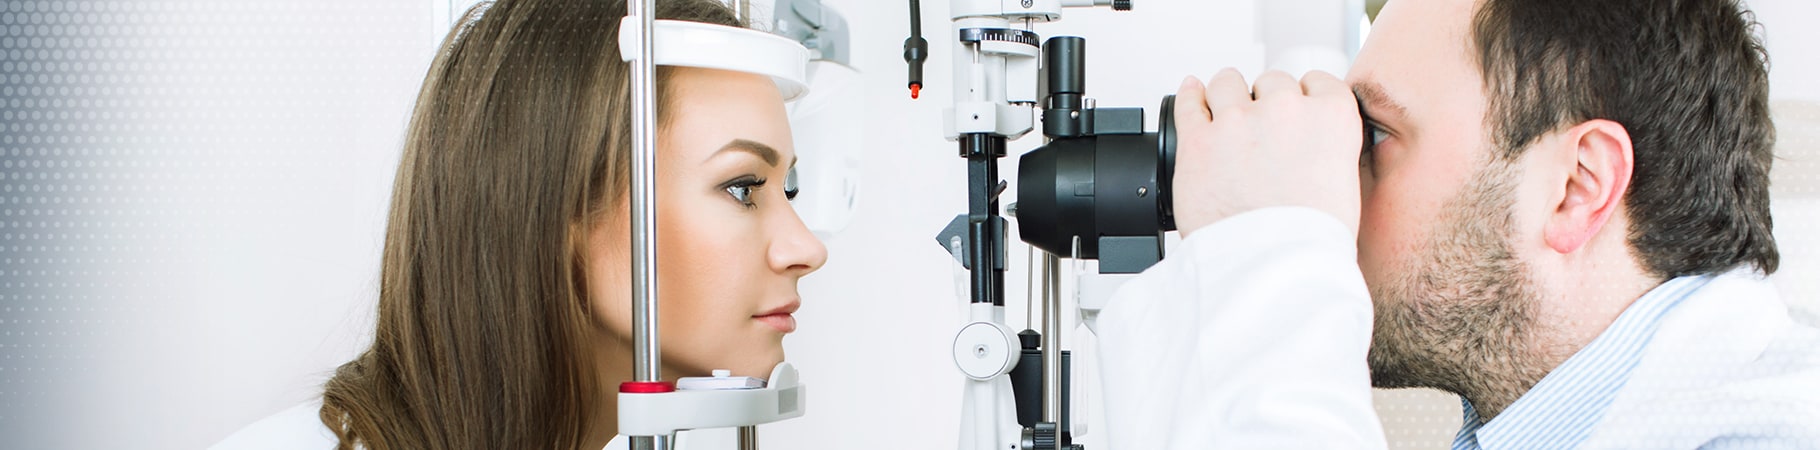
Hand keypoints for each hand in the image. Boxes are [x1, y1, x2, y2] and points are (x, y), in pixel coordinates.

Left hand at [1171, 68, 1363, 237]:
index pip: (1318, 82)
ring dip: (1227, 95)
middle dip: (1266, 101)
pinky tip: (1192, 95)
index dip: (1305, 97)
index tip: (1298, 109)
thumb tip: (1315, 151)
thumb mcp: (1345, 188)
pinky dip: (1190, 97)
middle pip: (1273, 81)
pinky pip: (1189, 102)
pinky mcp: (1198, 140)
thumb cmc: (1308, 240)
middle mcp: (1285, 110)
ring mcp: (1238, 121)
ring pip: (1228, 82)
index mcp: (1331, 118)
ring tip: (1225, 112)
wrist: (1272, 267)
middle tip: (1262, 130)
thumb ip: (1329, 154)